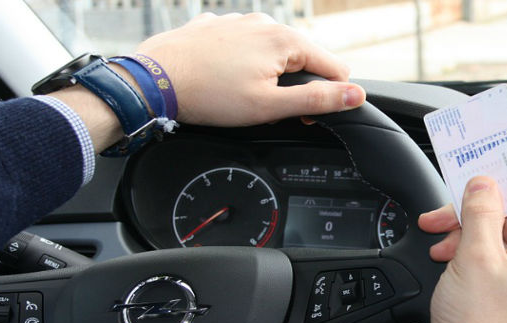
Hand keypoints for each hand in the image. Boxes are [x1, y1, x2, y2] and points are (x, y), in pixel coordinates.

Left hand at [51, 12, 364, 151]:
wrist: (151, 82)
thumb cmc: (208, 95)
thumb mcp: (270, 107)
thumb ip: (317, 101)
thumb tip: (355, 95)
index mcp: (285, 41)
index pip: (333, 67)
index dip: (327, 97)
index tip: (304, 115)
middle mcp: (264, 24)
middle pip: (301, 58)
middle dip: (294, 86)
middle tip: (269, 110)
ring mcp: (237, 22)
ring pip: (270, 52)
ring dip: (267, 74)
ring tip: (241, 96)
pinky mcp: (214, 27)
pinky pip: (241, 46)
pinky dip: (240, 63)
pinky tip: (223, 80)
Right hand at [418, 176, 506, 322]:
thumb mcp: (477, 256)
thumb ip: (481, 210)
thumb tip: (483, 182)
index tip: (495, 164)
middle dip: (479, 207)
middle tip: (451, 203)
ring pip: (499, 234)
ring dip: (467, 229)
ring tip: (439, 234)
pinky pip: (492, 256)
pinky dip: (468, 250)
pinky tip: (445, 253)